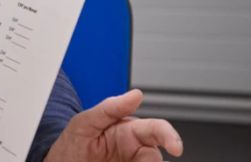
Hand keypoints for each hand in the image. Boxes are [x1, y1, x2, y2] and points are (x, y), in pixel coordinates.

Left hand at [45, 89, 182, 161]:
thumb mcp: (85, 121)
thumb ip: (110, 108)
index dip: (170, 137)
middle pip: (155, 155)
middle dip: (153, 161)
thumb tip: (136, 94)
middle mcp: (135, 150)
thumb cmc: (74, 141)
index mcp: (129, 131)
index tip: (176, 148)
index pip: (157, 130)